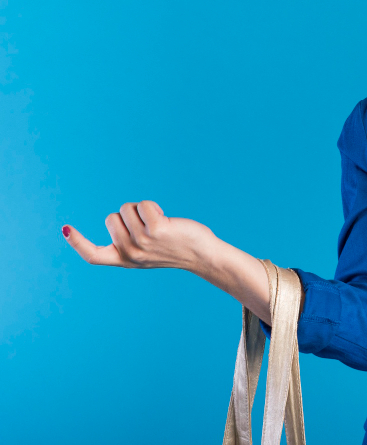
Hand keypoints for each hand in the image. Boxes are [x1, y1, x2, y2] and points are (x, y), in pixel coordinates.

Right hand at [61, 200, 217, 270]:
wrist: (203, 255)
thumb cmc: (177, 248)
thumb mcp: (148, 250)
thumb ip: (130, 241)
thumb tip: (118, 218)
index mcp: (124, 260)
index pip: (93, 255)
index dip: (76, 242)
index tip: (64, 228)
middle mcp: (129, 253)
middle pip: (112, 218)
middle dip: (128, 215)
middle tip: (150, 226)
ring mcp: (142, 242)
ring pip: (126, 209)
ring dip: (142, 210)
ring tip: (161, 224)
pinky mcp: (156, 230)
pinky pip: (142, 205)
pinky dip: (152, 206)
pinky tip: (166, 219)